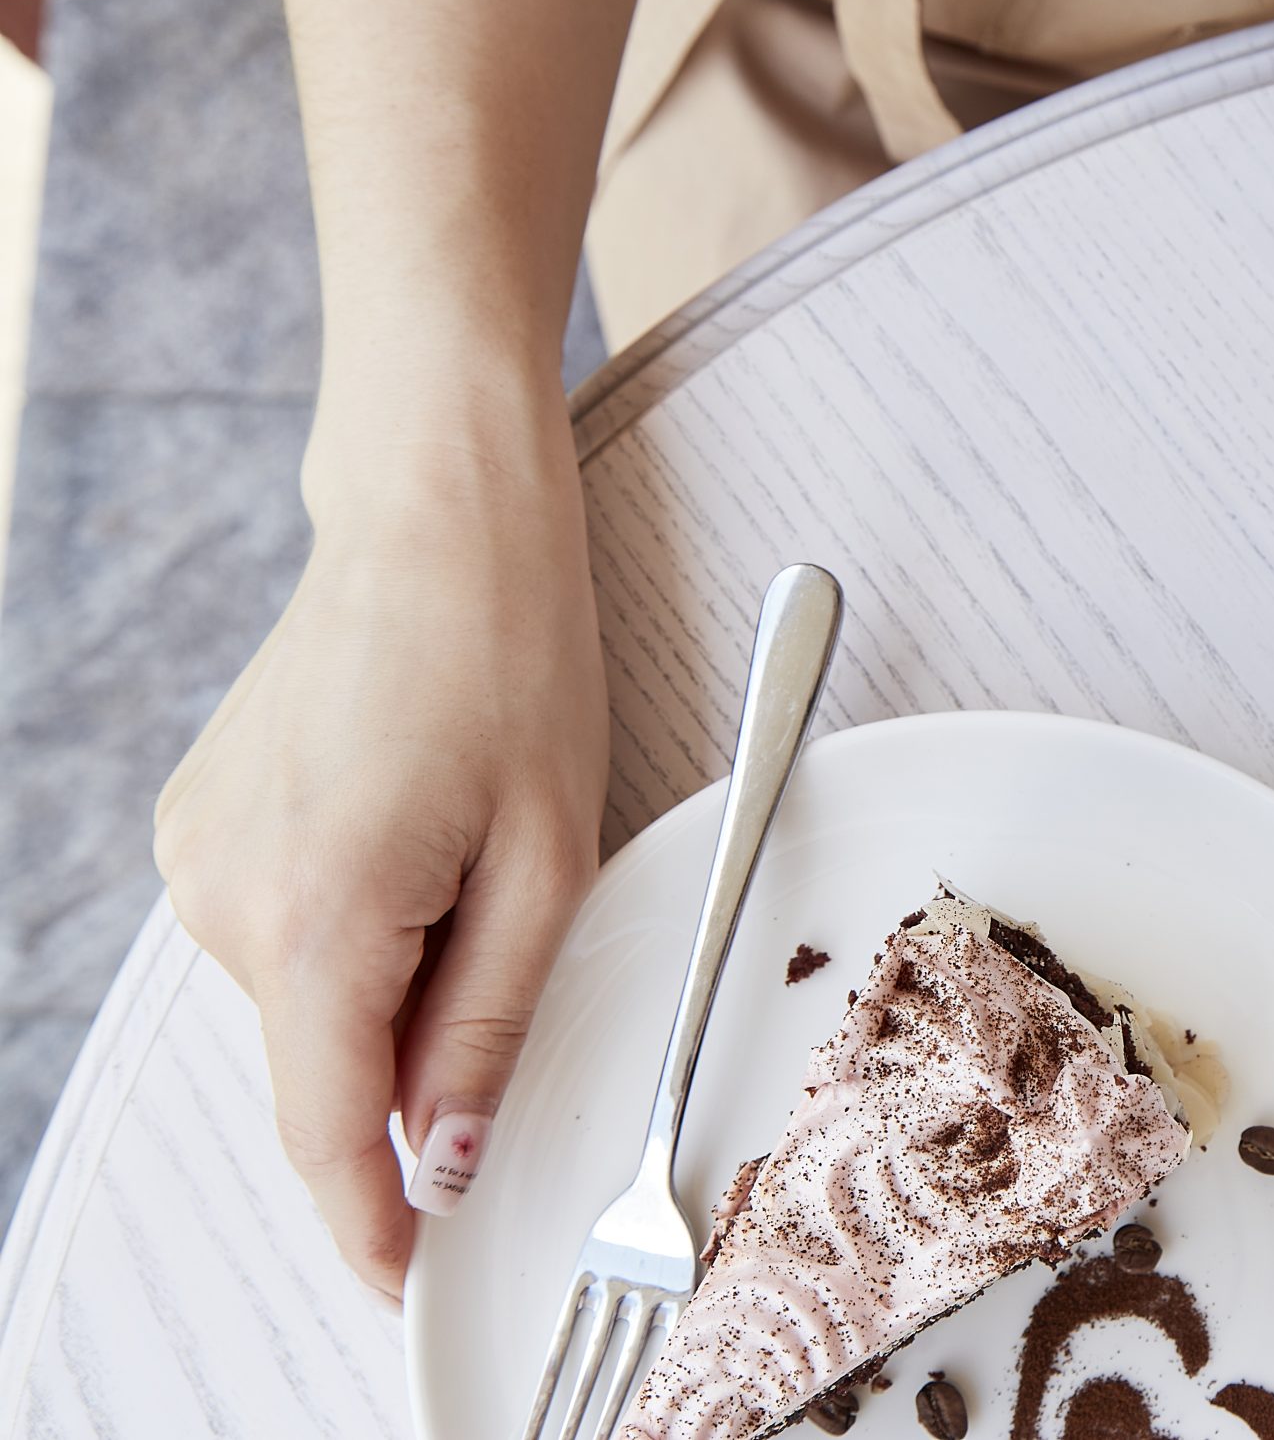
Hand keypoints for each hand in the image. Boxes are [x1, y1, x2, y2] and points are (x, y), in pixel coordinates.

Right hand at [153, 418, 605, 1301]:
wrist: (434, 515)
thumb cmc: (512, 663)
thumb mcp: (548, 859)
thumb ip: (487, 1020)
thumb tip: (442, 1158)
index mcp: (316, 917)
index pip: (327, 1134)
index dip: (368, 1226)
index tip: (405, 1287)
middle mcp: (223, 900)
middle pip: (323, 1064)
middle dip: (414, 1068)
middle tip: (512, 941)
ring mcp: (195, 859)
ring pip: (309, 997)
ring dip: (392, 979)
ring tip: (473, 845)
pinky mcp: (199, 825)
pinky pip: (287, 929)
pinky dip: (356, 925)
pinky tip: (413, 827)